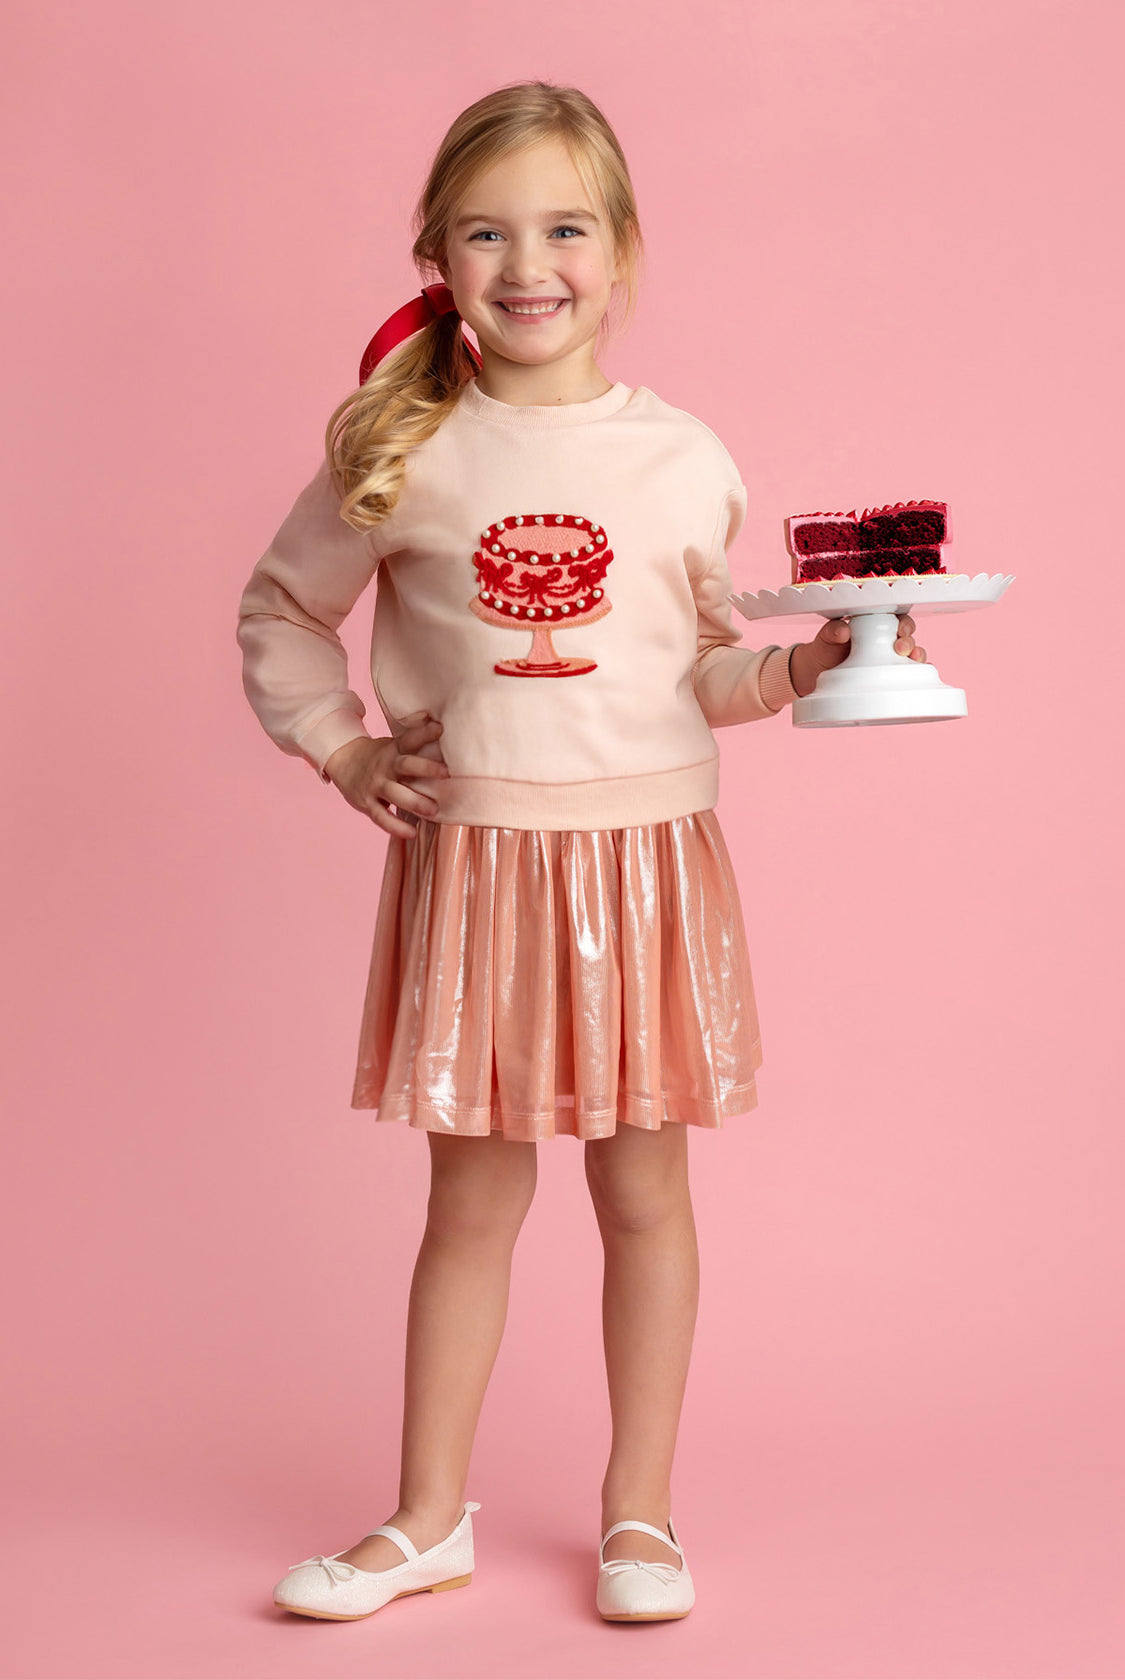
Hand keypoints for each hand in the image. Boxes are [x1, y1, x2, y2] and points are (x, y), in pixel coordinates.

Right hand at [322, 711, 449, 838]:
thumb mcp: (393, 746)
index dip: (424, 733)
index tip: (440, 729)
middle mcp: (385, 766)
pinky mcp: (367, 803)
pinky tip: (411, 832)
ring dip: (415, 802)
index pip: (410, 739)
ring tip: (434, 811)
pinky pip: (381, 817)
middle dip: (426, 768)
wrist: (342, 762)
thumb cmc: (379, 757)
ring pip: (395, 793)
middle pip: (406, 765)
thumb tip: (445, 734)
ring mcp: (375, 785)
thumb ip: (415, 745)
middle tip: (447, 773)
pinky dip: (395, 827)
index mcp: (393, 750)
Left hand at [790, 613, 926, 697]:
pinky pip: (909, 675)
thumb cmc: (825, 648)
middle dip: (910, 641)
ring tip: (911, 659)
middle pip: (909, 638)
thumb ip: (832, 630)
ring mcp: (890, 660)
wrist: (817, 671)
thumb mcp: (826, 636)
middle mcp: (887, 641)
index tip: (901, 629)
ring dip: (917, 656)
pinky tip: (918, 677)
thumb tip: (843, 631)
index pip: (898, 620)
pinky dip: (918, 675)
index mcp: (876, 624)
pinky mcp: (889, 677)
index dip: (904, 624)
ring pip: (913, 655)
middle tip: (900, 648)